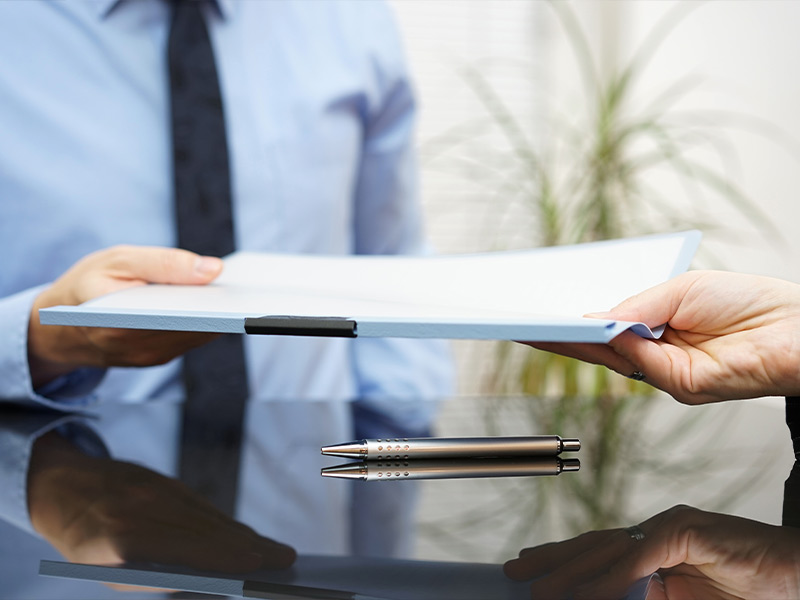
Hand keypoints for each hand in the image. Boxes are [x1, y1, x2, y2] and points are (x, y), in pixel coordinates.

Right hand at [28, 245, 223, 386]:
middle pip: (194, 326)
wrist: (60, 324)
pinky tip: (218, 303)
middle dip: (219, 307)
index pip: (175, 313)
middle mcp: (135, 345)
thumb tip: (214, 270)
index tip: (233, 290)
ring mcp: (148, 356)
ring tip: (235, 291)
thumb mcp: (119, 259)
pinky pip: (190, 339)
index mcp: (118, 318)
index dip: (208, 303)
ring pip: (197, 334)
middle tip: (245, 288)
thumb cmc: (89, 283)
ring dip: (217, 315)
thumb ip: (164, 263)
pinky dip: (205, 321)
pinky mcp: (157, 359)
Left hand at [28, 431, 295, 577]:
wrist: (63, 487)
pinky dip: (227, 522)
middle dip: (250, 546)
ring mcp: (158, 489)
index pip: (188, 547)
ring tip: (273, 550)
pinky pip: (204, 505)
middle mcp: (145, 508)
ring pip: (211, 516)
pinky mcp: (167, 480)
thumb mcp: (109, 572)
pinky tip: (245, 534)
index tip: (257, 565)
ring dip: (245, 534)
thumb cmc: (85, 544)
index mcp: (124, 536)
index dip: (226, 555)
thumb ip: (155, 579)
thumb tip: (206, 585)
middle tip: (284, 558)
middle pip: (209, 530)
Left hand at [504, 504, 799, 599]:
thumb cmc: (748, 590)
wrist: (797, 576)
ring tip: (538, 587)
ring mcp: (671, 527)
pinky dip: (613, 577)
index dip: (562, 559)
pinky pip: (641, 557)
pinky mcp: (688, 531)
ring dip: (570, 571)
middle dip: (552, 559)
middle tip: (515, 570)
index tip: (530, 567)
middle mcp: (657, 531)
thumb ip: (642, 598)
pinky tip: (588, 591)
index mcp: (654, 548)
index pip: (598, 552)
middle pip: (594, 545)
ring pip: (609, 549)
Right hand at [523, 270, 799, 403]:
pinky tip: (592, 324)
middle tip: (525, 322)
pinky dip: (614, 343)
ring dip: (574, 340)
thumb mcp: (681, 290)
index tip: (539, 314)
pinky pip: (636, 362)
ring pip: (609, 357)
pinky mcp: (679, 384)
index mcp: (655, 330)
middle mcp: (656, 355)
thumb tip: (593, 316)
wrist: (797, 328)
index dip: (570, 323)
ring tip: (542, 322)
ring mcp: (665, 373)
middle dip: (559, 334)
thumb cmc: (748, 303)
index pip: (603, 329)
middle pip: (597, 347)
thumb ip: (636, 306)